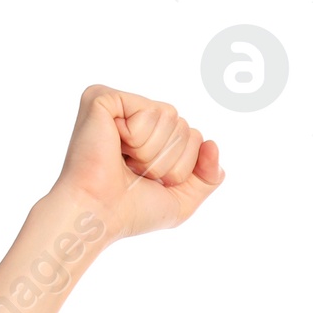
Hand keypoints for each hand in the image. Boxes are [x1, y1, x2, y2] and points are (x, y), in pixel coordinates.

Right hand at [49, 84, 224, 240]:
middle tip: (136, 172)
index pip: (193, 137)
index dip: (182, 167)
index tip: (150, 180)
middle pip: (184, 125)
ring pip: (170, 116)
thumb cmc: (132, 211)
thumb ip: (208, 176)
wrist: (99, 215)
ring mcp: (116, 103)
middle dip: (169, 159)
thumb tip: (213, 144)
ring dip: (153, 152)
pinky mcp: (103, 97)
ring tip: (125, 162)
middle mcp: (132, 113)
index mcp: (148, 133)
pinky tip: (115, 147)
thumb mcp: (182, 199)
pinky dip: (139, 138)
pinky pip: (149, 110)